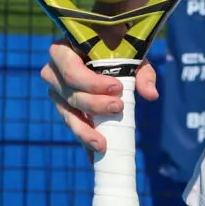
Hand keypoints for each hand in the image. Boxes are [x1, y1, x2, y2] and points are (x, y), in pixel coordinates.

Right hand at [41, 42, 159, 151]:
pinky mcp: (65, 109)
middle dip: (95, 105)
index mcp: (63, 52)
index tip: (116, 88)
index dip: (91, 83)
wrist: (106, 49)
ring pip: (68, 115)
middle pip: (71, 95)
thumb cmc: (117, 47)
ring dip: (85, 131)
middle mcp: (53, 74)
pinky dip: (85, 140)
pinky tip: (94, 158)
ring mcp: (57, 94)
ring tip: (103, 144)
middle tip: (119, 107)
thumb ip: (142, 72)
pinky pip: (74, 125)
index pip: (71, 71)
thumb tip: (151, 95)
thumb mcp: (131, 53)